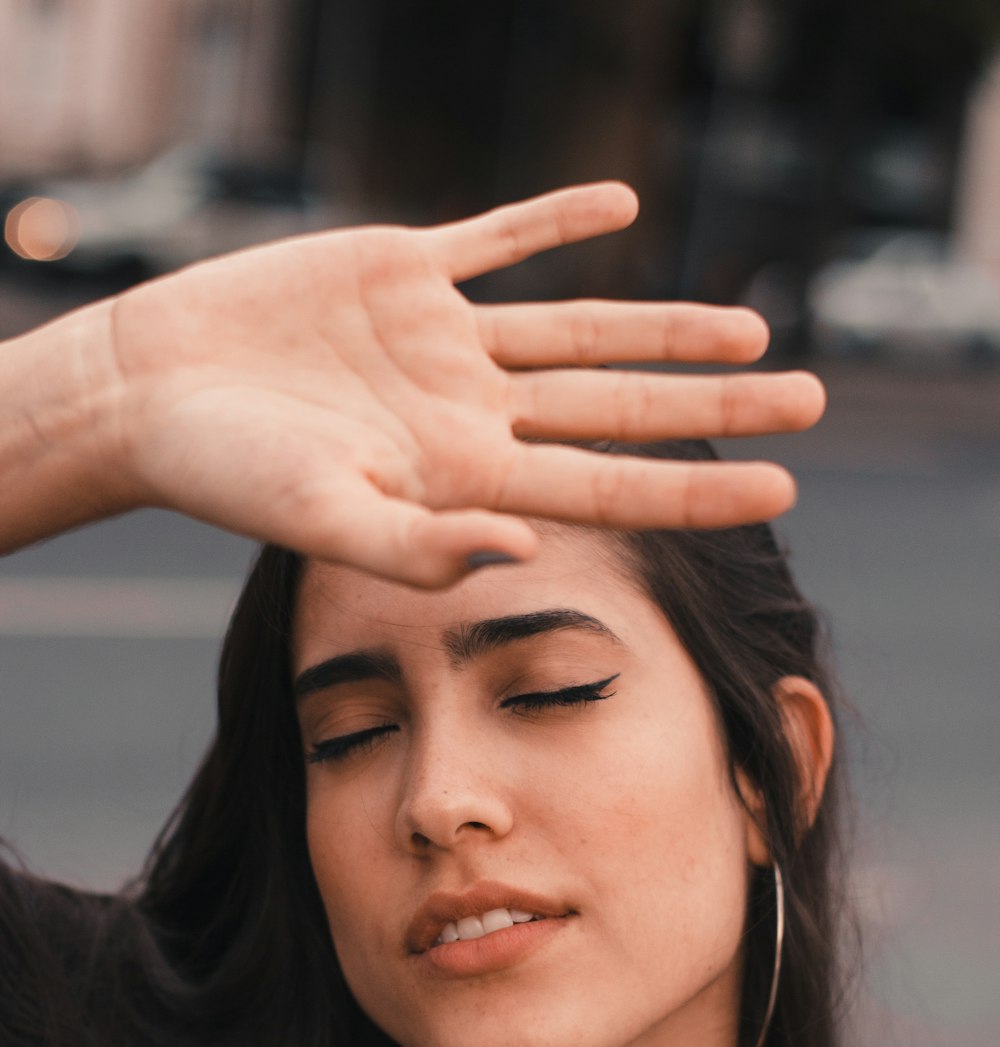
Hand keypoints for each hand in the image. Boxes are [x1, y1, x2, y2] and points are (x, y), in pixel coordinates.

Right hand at [100, 182, 824, 586]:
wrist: (151, 393)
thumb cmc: (226, 473)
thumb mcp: (322, 519)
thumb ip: (422, 544)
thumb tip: (528, 556)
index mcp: (466, 476)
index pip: (610, 486)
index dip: (699, 488)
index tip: (786, 488)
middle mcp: (473, 411)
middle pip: (622, 407)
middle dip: (717, 405)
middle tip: (813, 400)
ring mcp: (443, 342)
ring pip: (581, 329)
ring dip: (663, 327)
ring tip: (751, 328)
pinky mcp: (402, 275)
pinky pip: (497, 241)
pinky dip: (553, 222)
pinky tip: (619, 208)